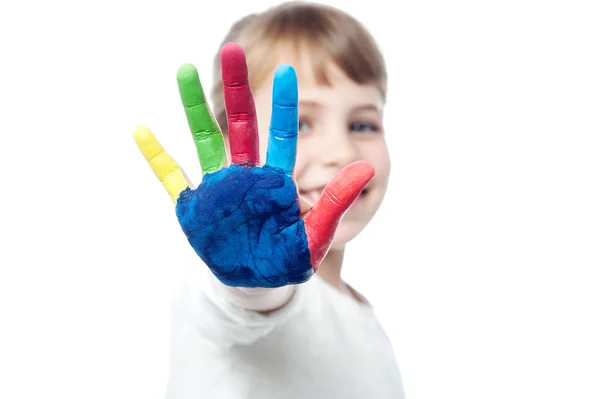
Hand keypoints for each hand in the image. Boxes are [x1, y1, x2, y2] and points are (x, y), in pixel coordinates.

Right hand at [133, 43, 373, 287]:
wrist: (258, 282)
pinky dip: (156, 157)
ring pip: (204, 139)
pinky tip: (140, 131)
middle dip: (237, 89)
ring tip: (183, 70)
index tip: (287, 72)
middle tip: (232, 50)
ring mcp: (218, 188)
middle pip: (241, 125)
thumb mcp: (315, 234)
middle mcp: (246, 176)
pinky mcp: (194, 207)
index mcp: (275, 181)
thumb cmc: (288, 258)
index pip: (283, 136)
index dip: (285, 106)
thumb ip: (335, 202)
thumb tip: (367, 168)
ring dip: (193, 107)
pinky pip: (171, 177)